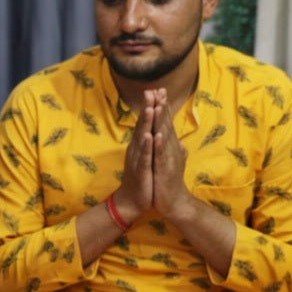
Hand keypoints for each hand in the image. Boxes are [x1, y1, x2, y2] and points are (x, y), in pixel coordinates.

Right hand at [113, 90, 158, 223]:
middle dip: (148, 108)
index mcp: (140, 145)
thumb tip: (156, 130)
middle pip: (142, 125)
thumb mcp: (148, 157)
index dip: (152, 106)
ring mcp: (137, 158)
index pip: (146, 122)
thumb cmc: (143, 179)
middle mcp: (137, 148)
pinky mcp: (140, 170)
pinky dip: (147, 146)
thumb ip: (151, 143)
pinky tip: (150, 136)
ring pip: (142, 137)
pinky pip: (144, 156)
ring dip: (146, 123)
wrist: (133, 201)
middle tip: (151, 91)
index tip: (158, 91)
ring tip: (151, 108)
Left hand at [144, 87, 191, 222]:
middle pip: (166, 124)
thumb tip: (178, 142)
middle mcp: (171, 148)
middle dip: (162, 107)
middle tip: (158, 89)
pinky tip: (158, 134)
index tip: (158, 91)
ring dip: (162, 120)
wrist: (173, 202)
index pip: (165, 123)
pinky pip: (162, 155)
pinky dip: (160, 144)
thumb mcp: (170, 161)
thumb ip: (173, 149)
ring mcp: (169, 158)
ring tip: (159, 105)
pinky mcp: (166, 169)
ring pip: (165, 136)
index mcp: (169, 146)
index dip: (162, 107)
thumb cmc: (169, 181)